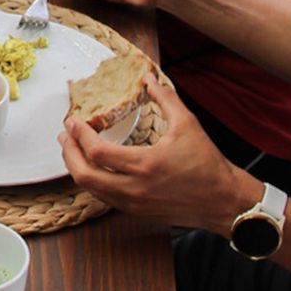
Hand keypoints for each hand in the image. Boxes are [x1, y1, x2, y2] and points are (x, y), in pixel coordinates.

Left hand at [58, 73, 258, 231]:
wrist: (224, 202)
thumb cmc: (207, 165)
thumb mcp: (187, 125)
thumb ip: (165, 98)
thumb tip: (148, 78)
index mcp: (145, 165)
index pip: (97, 152)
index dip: (80, 134)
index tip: (73, 121)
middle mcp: (135, 188)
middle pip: (84, 175)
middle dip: (69, 153)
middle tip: (66, 135)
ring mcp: (134, 204)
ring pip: (91, 189)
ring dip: (77, 168)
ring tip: (73, 149)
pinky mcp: (137, 212)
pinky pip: (104, 198)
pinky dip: (92, 182)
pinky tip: (92, 167)